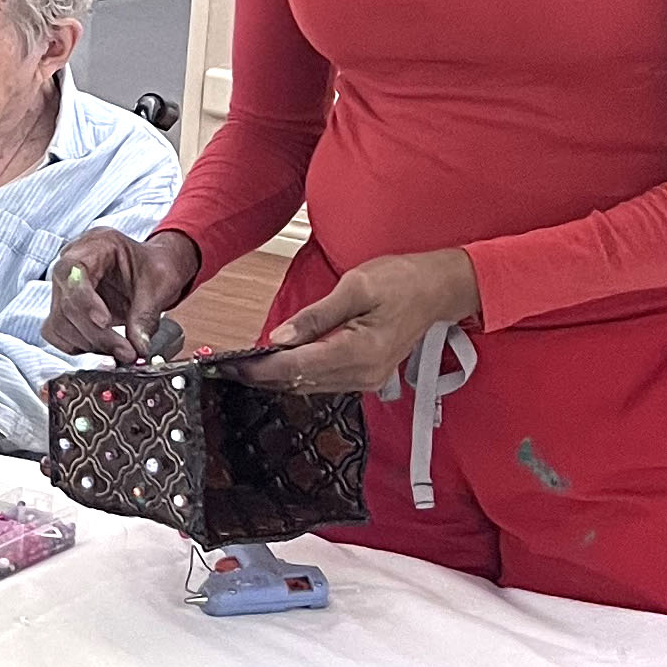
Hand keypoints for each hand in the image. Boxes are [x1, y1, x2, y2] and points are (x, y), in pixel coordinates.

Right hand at [43, 227, 200, 359]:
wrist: (151, 271)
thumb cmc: (154, 268)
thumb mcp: (159, 286)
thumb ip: (145, 316)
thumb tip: (137, 348)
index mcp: (95, 244)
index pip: (72, 270)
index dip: (84, 299)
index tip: (106, 322)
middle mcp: (71, 262)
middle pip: (66, 302)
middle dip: (96, 334)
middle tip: (126, 352)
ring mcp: (63, 286)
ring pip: (59, 322)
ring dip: (89, 344)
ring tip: (121, 352)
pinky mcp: (61, 308)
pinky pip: (57, 332)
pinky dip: (78, 346)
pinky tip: (103, 348)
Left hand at [233, 250, 479, 394]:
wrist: (438, 290)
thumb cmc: (402, 281)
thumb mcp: (354, 287)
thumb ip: (315, 316)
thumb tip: (279, 337)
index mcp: (361, 351)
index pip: (297, 366)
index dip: (261, 368)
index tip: (231, 365)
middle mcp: (364, 373)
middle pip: (300, 381)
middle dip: (262, 375)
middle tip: (227, 367)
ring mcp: (367, 380)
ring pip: (309, 385)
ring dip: (277, 378)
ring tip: (245, 367)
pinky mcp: (367, 377)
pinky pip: (323, 382)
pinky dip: (297, 375)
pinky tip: (278, 365)